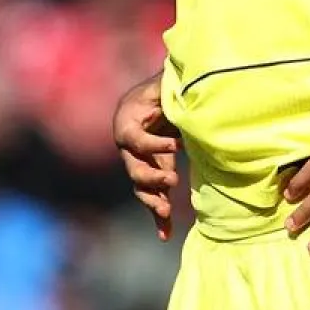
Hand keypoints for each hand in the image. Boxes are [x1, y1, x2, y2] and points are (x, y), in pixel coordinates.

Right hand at [113, 73, 180, 240]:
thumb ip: (168, 85)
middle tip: (173, 179)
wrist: (149, 103)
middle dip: (152, 177)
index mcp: (127, 125)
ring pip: (141, 188)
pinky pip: (152, 199)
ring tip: (166, 212)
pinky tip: (165, 234)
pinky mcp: (152, 175)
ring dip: (153, 201)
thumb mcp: (161, 86)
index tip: (178, 143)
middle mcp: (129, 149)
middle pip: (134, 170)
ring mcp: (139, 164)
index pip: (136, 140)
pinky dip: (157, 218)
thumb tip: (181, 74)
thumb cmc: (156, 91)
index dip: (154, 144)